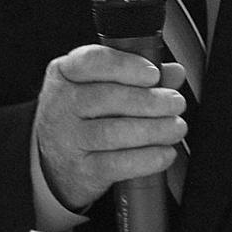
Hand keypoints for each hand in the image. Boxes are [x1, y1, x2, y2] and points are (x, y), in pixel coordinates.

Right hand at [34, 44, 186, 211]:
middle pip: (106, 98)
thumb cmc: (83, 116)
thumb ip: (138, 76)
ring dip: (153, 130)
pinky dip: (146, 159)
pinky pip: (116, 165)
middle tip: (176, 103)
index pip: (91, 61)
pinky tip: (165, 153)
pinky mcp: (81, 170)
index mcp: (65, 73)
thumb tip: (174, 72)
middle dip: (149, 100)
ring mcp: (68, 139)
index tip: (153, 74)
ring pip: (112, 133)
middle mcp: (61, 104)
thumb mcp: (99, 87)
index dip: (125, 66)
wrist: (54, 162)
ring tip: (176, 127)